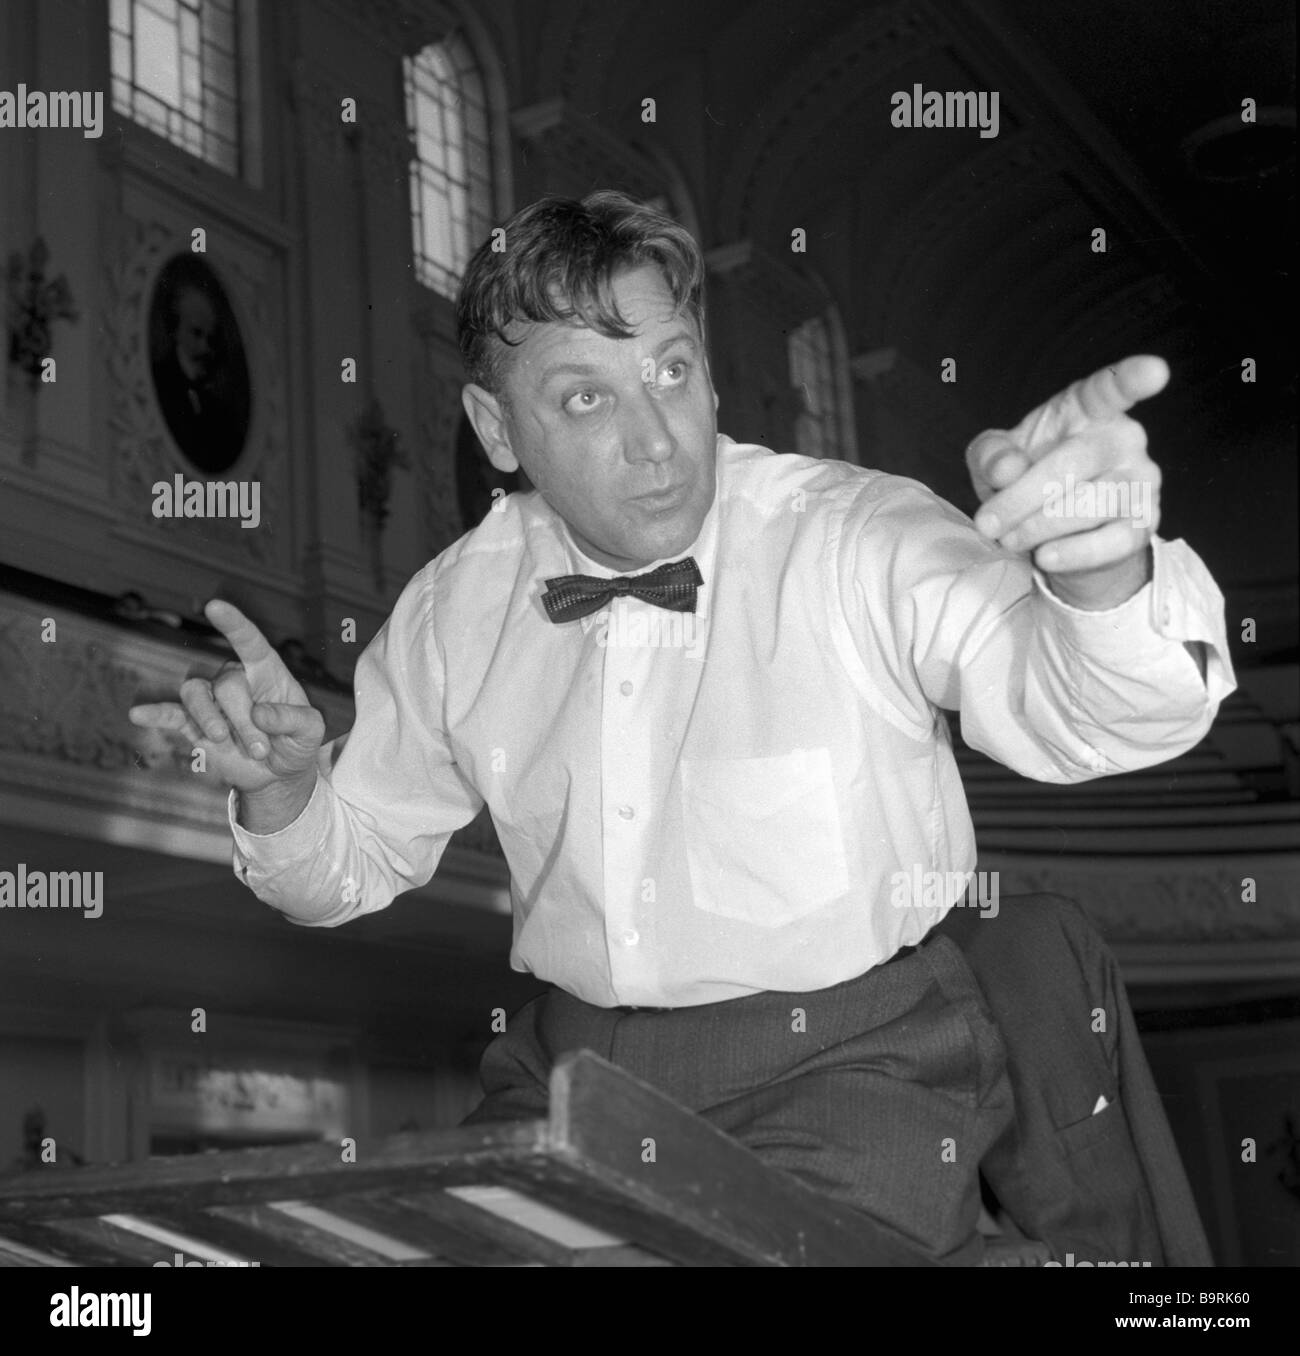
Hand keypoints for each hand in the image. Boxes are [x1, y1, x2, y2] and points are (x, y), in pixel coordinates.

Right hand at [128, 600, 324, 795]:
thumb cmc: (296, 741)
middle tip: (261, 750)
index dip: (232, 624)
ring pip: (196, 693)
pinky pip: (170, 713)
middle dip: (244, 720)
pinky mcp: (193, 724)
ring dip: (210, 720)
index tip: (214, 606)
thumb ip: (294, 719)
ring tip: (223, 741)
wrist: (278, 774)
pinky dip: (155, 713)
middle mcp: (234, 679)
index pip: (248, 641)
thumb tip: (260, 713)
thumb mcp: (311, 731)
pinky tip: (138, 715)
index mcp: (265, 671)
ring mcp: (211, 701)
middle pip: (227, 684)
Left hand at [965, 355, 1167, 607]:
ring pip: (1088, 506)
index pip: (1111, 388)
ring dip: (1037, 528)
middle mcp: (1123, 438)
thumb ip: (991, 455)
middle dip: (1022, 498)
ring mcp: (1141, 480)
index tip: (1156, 371)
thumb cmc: (1027, 477)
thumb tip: (1006, 470)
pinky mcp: (1144, 522)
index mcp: (1088, 409)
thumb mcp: (995, 461)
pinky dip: (1071, 554)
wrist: (1056, 533)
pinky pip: (1111, 542)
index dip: (1132, 379)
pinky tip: (1045, 556)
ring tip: (1010, 539)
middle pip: (1075, 462)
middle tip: (987, 524)